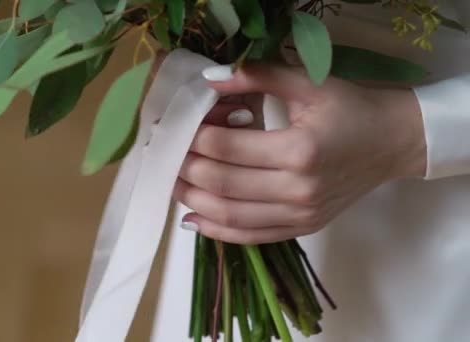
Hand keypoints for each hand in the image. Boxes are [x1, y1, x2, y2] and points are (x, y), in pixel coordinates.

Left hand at [174, 63, 426, 244]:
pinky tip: (193, 219)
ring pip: (231, 216)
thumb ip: (259, 77)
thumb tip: (209, 80)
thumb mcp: (310, 82)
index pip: (226, 149)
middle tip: (164, 155)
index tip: (175, 128)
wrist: (394, 142)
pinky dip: (217, 231)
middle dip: (185, 169)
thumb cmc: (352, 108)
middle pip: (222, 185)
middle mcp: (298, 189)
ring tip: (172, 183)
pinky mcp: (302, 227)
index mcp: (299, 150)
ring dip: (193, 201)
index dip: (193, 139)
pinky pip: (252, 236)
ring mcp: (300, 215)